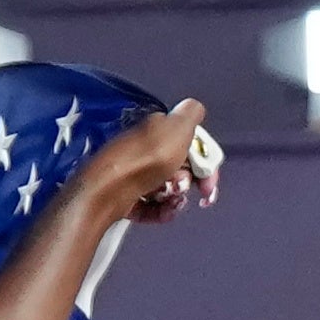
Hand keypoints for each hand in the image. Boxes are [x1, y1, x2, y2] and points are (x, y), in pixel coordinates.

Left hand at [78, 97, 213, 223]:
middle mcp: (145, 150)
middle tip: (187, 189)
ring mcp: (135, 175)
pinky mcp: (127, 197)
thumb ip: (191, 114)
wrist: (111, 188)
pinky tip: (163, 211)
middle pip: (180, 170)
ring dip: (176, 199)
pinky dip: (161, 211)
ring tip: (170, 200)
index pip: (190, 147)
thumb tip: (196, 108)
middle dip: (189, 183)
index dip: (205, 165)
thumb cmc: (147, 158)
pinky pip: (152, 206)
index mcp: (157, 130)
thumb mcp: (177, 126)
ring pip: (168, 190)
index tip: (208, 182)